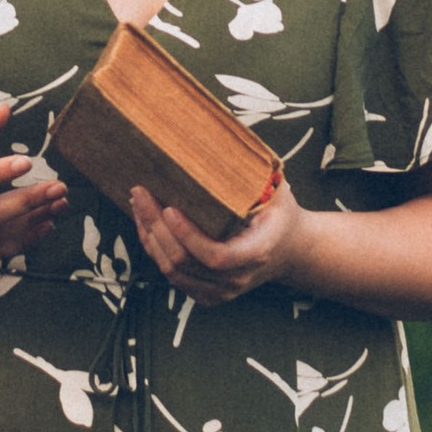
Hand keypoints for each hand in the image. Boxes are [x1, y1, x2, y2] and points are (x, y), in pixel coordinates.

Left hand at [128, 177, 304, 304]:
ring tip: (139, 204)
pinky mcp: (208, 294)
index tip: (169, 207)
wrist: (292, 251)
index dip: (187, 236)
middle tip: (141, 193)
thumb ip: (255, 173)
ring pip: (172, 271)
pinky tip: (146, 224)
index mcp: (257, 252)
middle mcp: (238, 279)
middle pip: (184, 262)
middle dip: (156, 227)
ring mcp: (222, 292)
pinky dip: (154, 250)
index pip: (216, 256)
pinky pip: (173, 276)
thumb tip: (223, 137)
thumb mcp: (277, 190)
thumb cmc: (280, 213)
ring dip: (149, 237)